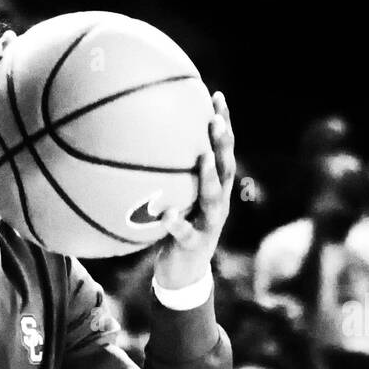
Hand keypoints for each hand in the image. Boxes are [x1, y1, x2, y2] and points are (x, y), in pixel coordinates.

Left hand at [152, 90, 235, 290]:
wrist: (183, 274)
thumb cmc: (178, 229)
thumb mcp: (177, 198)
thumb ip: (170, 175)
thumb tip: (143, 140)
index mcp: (214, 188)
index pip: (222, 150)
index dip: (223, 123)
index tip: (216, 94)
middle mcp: (217, 203)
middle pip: (225, 168)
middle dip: (223, 143)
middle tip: (215, 119)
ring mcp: (208, 224)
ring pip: (213, 198)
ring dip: (209, 177)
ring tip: (203, 157)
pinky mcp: (194, 245)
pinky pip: (185, 234)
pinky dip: (177, 224)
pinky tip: (168, 215)